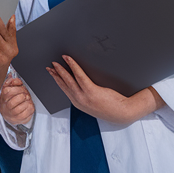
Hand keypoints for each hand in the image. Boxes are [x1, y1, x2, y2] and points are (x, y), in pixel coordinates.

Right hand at [0, 77, 34, 125]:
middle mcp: (6, 106)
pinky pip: (25, 114)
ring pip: (18, 109)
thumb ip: (11, 82)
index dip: (16, 88)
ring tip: (27, 99)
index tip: (21, 85)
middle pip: (13, 102)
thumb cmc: (10, 100)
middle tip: (25, 93)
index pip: (7, 92)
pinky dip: (29, 108)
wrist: (9, 114)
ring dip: (26, 102)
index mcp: (3, 97)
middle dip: (22, 95)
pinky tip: (29, 105)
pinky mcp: (19, 119)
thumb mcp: (9, 89)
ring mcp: (12, 114)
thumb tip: (12, 77)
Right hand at [48, 55, 162, 125]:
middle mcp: (79, 101)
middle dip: (55, 74)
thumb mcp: (96, 104)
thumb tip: (83, 84)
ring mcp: (84, 97)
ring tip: (56, 62)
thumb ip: (88, 95)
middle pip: (64, 85)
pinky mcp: (91, 91)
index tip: (53, 74)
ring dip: (61, 70)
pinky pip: (79, 75)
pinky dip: (72, 65)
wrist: (123, 113)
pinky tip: (69, 59)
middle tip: (50, 66)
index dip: (58, 81)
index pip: (65, 90)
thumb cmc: (113, 108)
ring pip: (68, 80)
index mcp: (79, 104)